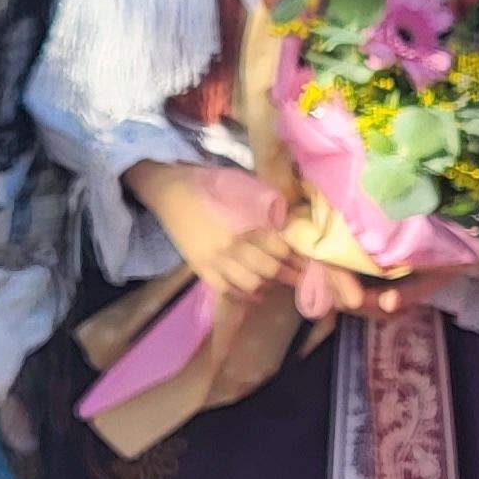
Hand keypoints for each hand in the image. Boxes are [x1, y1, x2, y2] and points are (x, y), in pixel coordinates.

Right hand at [130, 161, 294, 301]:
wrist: (169, 190)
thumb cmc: (207, 182)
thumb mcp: (240, 184)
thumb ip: (263, 203)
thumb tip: (286, 219)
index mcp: (244, 223)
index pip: (279, 247)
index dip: (297, 255)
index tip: (309, 260)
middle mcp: (232, 245)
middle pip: (269, 269)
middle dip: (289, 275)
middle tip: (303, 278)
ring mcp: (215, 260)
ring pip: (250, 283)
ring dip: (267, 285)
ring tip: (278, 282)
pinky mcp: (201, 267)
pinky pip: (225, 290)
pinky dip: (243, 296)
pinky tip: (256, 294)